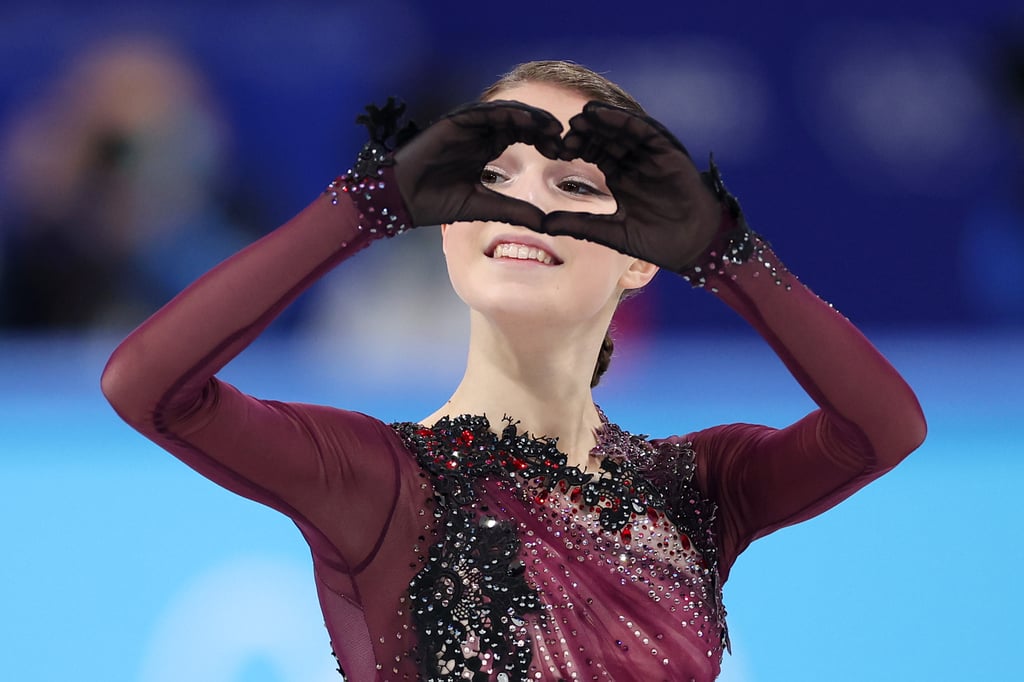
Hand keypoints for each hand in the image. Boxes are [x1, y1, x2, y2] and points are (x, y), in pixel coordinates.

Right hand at [332, 98, 563, 235]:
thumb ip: (514, 210)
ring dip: (532, 118)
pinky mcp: (456, 121)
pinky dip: (508, 113)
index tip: (565, 154)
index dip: (545, 142)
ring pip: (508, 113)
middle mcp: (482, 134)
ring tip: (553, 128)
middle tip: (565, 140)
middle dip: (545, 128)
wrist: (404, 199)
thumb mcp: (485, 206)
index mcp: (489, 150)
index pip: (525, 138)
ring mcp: (469, 125)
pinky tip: (527, 120)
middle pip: (521, 122)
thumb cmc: (438, 203)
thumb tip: (545, 223)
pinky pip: (487, 111)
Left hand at [539, 102, 746, 273]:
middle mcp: (632, 162)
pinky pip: (643, 129)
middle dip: (584, 132)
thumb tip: (544, 225)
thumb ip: (579, 225)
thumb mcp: (610, 233)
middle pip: (603, 139)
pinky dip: (624, 120)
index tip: (553, 149)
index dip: (574, 150)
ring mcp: (650, 155)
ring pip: (621, 130)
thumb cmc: (656, 241)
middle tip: (562, 130)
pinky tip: (603, 114)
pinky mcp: (667, 150)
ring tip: (579, 116)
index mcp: (618, 178)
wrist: (693, 245)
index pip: (592, 155)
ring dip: (600, 121)